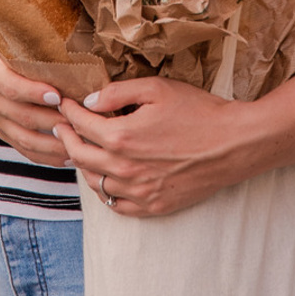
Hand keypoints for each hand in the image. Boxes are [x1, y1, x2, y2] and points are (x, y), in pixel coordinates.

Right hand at [0, 44, 70, 167]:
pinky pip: (25, 150)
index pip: (12, 87)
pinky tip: (68, 157)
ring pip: (25, 139)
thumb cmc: (6, 48)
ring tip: (78, 142)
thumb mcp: (14, 43)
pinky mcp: (3, 133)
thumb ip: (36, 51)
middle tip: (80, 122)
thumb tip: (72, 54)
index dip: (33, 93)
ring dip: (54, 144)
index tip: (57, 95)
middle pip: (23, 116)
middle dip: (54, 121)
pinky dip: (47, 156)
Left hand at [53, 78, 257, 217]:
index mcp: (122, 137)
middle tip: (61, 126)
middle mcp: (124, 169)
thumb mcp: (156, 89)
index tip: (64, 103)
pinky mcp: (153, 206)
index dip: (68, 112)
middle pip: (80, 155)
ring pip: (95, 183)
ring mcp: (138, 192)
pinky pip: (116, 206)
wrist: (232, 144)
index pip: (82, 124)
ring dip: (82, 165)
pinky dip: (105, 192)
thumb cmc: (198, 111)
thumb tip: (89, 102)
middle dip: (66, 137)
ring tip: (80, 150)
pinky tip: (105, 179)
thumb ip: (117, 93)